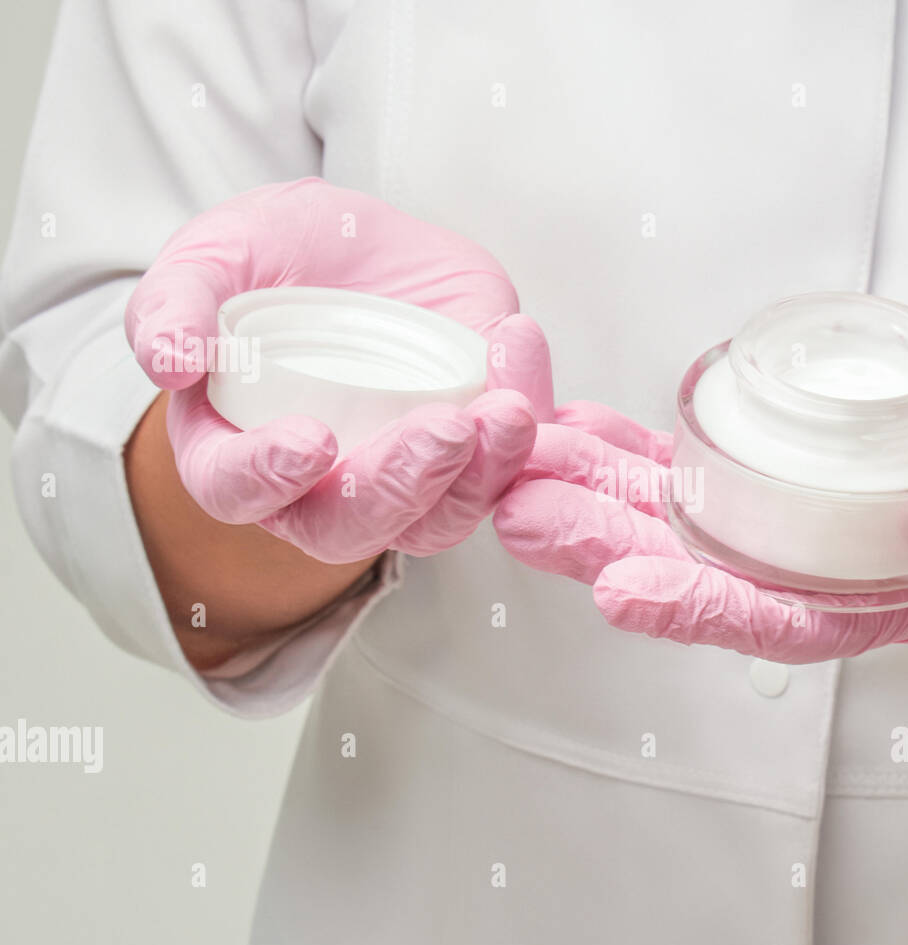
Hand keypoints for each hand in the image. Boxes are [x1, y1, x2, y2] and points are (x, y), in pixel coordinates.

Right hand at [126, 178, 554, 563]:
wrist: (359, 245)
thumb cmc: (273, 259)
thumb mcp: (214, 255)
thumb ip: (178, 300)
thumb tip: (167, 359)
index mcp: (241, 450)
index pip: (240, 492)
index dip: (267, 476)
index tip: (310, 441)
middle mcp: (324, 484)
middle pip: (355, 524)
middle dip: (401, 487)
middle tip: (443, 430)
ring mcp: (406, 473)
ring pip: (443, 515)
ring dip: (482, 475)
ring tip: (509, 411)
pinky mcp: (472, 447)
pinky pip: (506, 466)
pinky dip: (529, 425)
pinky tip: (522, 352)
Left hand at [493, 311, 907, 662]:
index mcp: (889, 600)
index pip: (781, 622)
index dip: (699, 610)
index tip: (620, 590)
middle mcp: (826, 569)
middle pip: (702, 568)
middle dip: (607, 543)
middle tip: (521, 512)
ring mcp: (797, 518)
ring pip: (679, 514)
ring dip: (596, 490)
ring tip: (520, 460)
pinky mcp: (784, 465)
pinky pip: (695, 462)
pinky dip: (632, 445)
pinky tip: (574, 425)